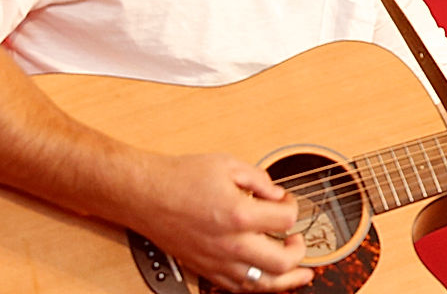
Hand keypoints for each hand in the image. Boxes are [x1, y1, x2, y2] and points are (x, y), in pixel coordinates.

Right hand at [128, 153, 314, 291]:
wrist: (146, 195)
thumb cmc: (182, 177)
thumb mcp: (228, 164)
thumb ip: (260, 179)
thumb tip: (277, 194)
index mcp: (239, 214)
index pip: (287, 220)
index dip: (293, 206)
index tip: (285, 200)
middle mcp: (231, 244)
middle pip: (282, 261)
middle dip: (299, 251)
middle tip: (298, 239)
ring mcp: (217, 261)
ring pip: (262, 284)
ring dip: (286, 279)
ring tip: (301, 273)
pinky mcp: (205, 269)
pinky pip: (237, 288)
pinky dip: (258, 285)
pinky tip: (268, 279)